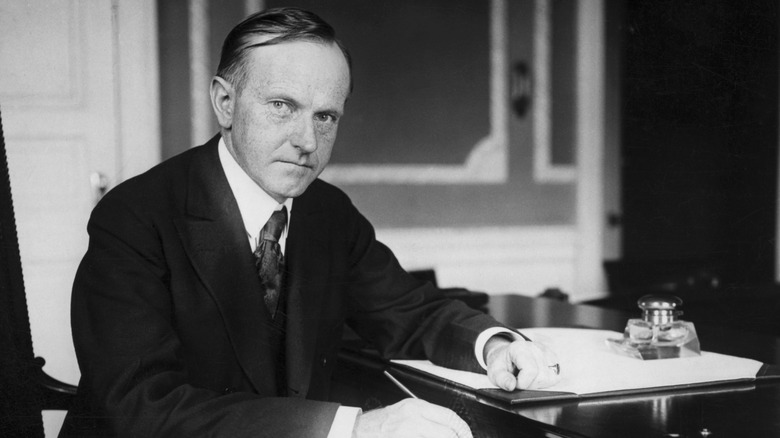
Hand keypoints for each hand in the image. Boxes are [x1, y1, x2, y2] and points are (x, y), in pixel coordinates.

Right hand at [352, 398, 471, 437]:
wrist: (360, 431)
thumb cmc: (382, 422)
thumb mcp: (407, 411)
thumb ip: (428, 416)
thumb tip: (451, 428)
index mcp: (416, 407)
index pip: (449, 417)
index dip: (463, 429)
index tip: (467, 435)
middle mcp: (413, 420)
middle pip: (448, 433)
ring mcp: (408, 434)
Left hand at [484, 337, 560, 390]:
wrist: (507, 356)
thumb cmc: (502, 364)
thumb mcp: (495, 372)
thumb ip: (502, 379)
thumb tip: (511, 386)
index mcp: (520, 348)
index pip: (531, 371)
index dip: (522, 383)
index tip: (514, 382)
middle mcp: (536, 348)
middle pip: (541, 377)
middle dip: (530, 385)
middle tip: (520, 380)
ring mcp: (547, 353)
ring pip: (551, 378)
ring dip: (538, 383)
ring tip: (527, 378)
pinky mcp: (555, 359)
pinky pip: (556, 377)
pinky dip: (546, 381)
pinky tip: (535, 377)